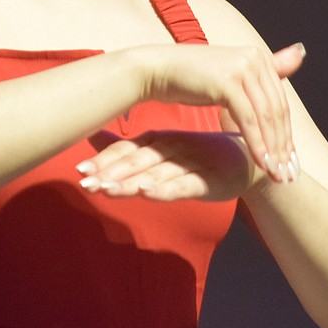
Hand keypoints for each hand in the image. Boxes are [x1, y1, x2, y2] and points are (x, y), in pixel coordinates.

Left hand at [76, 129, 272, 201]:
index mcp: (159, 140)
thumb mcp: (159, 149)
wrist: (248, 159)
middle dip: (110, 173)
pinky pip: (185, 185)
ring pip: (157, 173)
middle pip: (137, 161)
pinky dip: (165, 189)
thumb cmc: (198, 155)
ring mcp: (191, 164)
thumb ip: (125, 147)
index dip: (104, 160)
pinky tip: (147, 192)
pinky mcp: (209, 181)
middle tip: (86, 183)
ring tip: (108, 189)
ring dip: (131, 182)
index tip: (80, 172)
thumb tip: (89, 135)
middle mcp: (172, 148)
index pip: (128, 150)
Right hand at [138, 42, 304, 182]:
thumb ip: (261, 75)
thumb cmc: (188, 78)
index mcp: (258, 55)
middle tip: (288, 175)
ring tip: (277, 175)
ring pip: (266, 117)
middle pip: (277, 110)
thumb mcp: (228, 77)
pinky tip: (261, 163)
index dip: (286, 134)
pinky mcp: (228, 82)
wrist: (154, 71)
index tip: (290, 162)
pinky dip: (257, 144)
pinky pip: (249, 119)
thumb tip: (301, 51)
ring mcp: (242, 67)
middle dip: (284, 146)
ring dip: (274, 150)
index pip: (279, 102)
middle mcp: (254, 57)